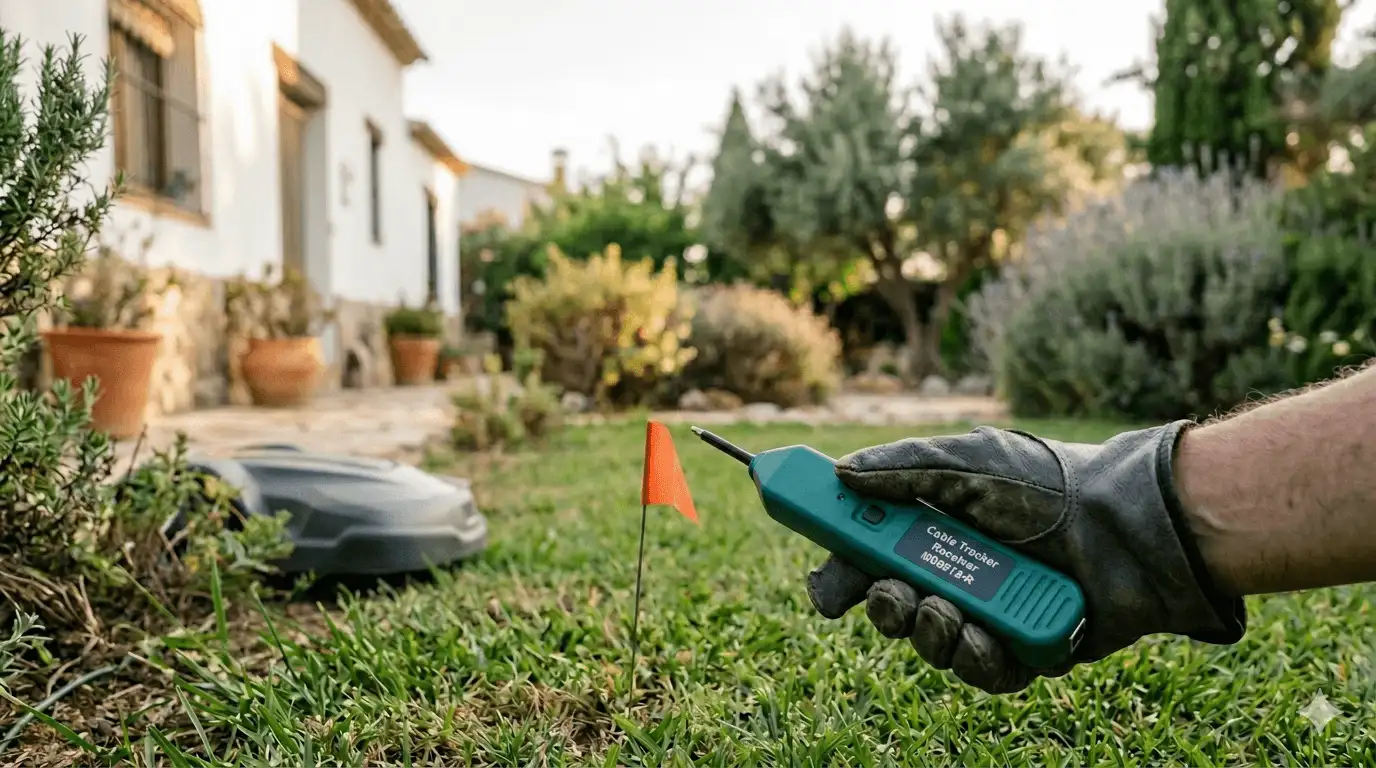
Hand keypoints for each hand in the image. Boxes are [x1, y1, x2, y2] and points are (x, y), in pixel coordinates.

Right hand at [805, 422, 1245, 693]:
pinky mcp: (1026, 650)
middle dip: (884, 608)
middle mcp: (959, 572)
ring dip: (928, 632)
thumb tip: (840, 474)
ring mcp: (992, 613)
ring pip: (932, 644)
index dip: (844, 575)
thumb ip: (900, 468)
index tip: (827, 592)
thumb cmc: (1047, 485)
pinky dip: (974, 657)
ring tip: (948, 611)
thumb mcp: (965, 463)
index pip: (872, 557)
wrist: (1123, 525)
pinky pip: (981, 671)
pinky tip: (981, 636)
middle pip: (895, 607)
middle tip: (892, 595)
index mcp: (936, 529)